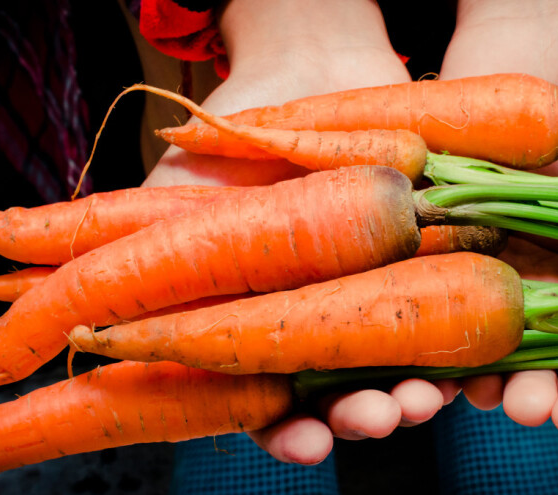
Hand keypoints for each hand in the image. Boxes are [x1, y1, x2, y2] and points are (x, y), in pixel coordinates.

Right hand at [143, 0, 456, 464]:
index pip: (278, 403)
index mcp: (265, 327)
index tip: (302, 441)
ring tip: (419, 399)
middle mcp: (326, 322)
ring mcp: (381, 292)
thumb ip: (149, 260)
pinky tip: (464, 362)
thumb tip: (93, 328)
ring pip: (402, 363)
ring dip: (414, 392)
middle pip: (349, 393)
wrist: (299, 73)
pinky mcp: (432, 259)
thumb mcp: (171, 199)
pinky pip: (451, 314)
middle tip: (376, 418)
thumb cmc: (225, 144)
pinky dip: (459, 345)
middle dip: (362, 416)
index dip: (289, 432)